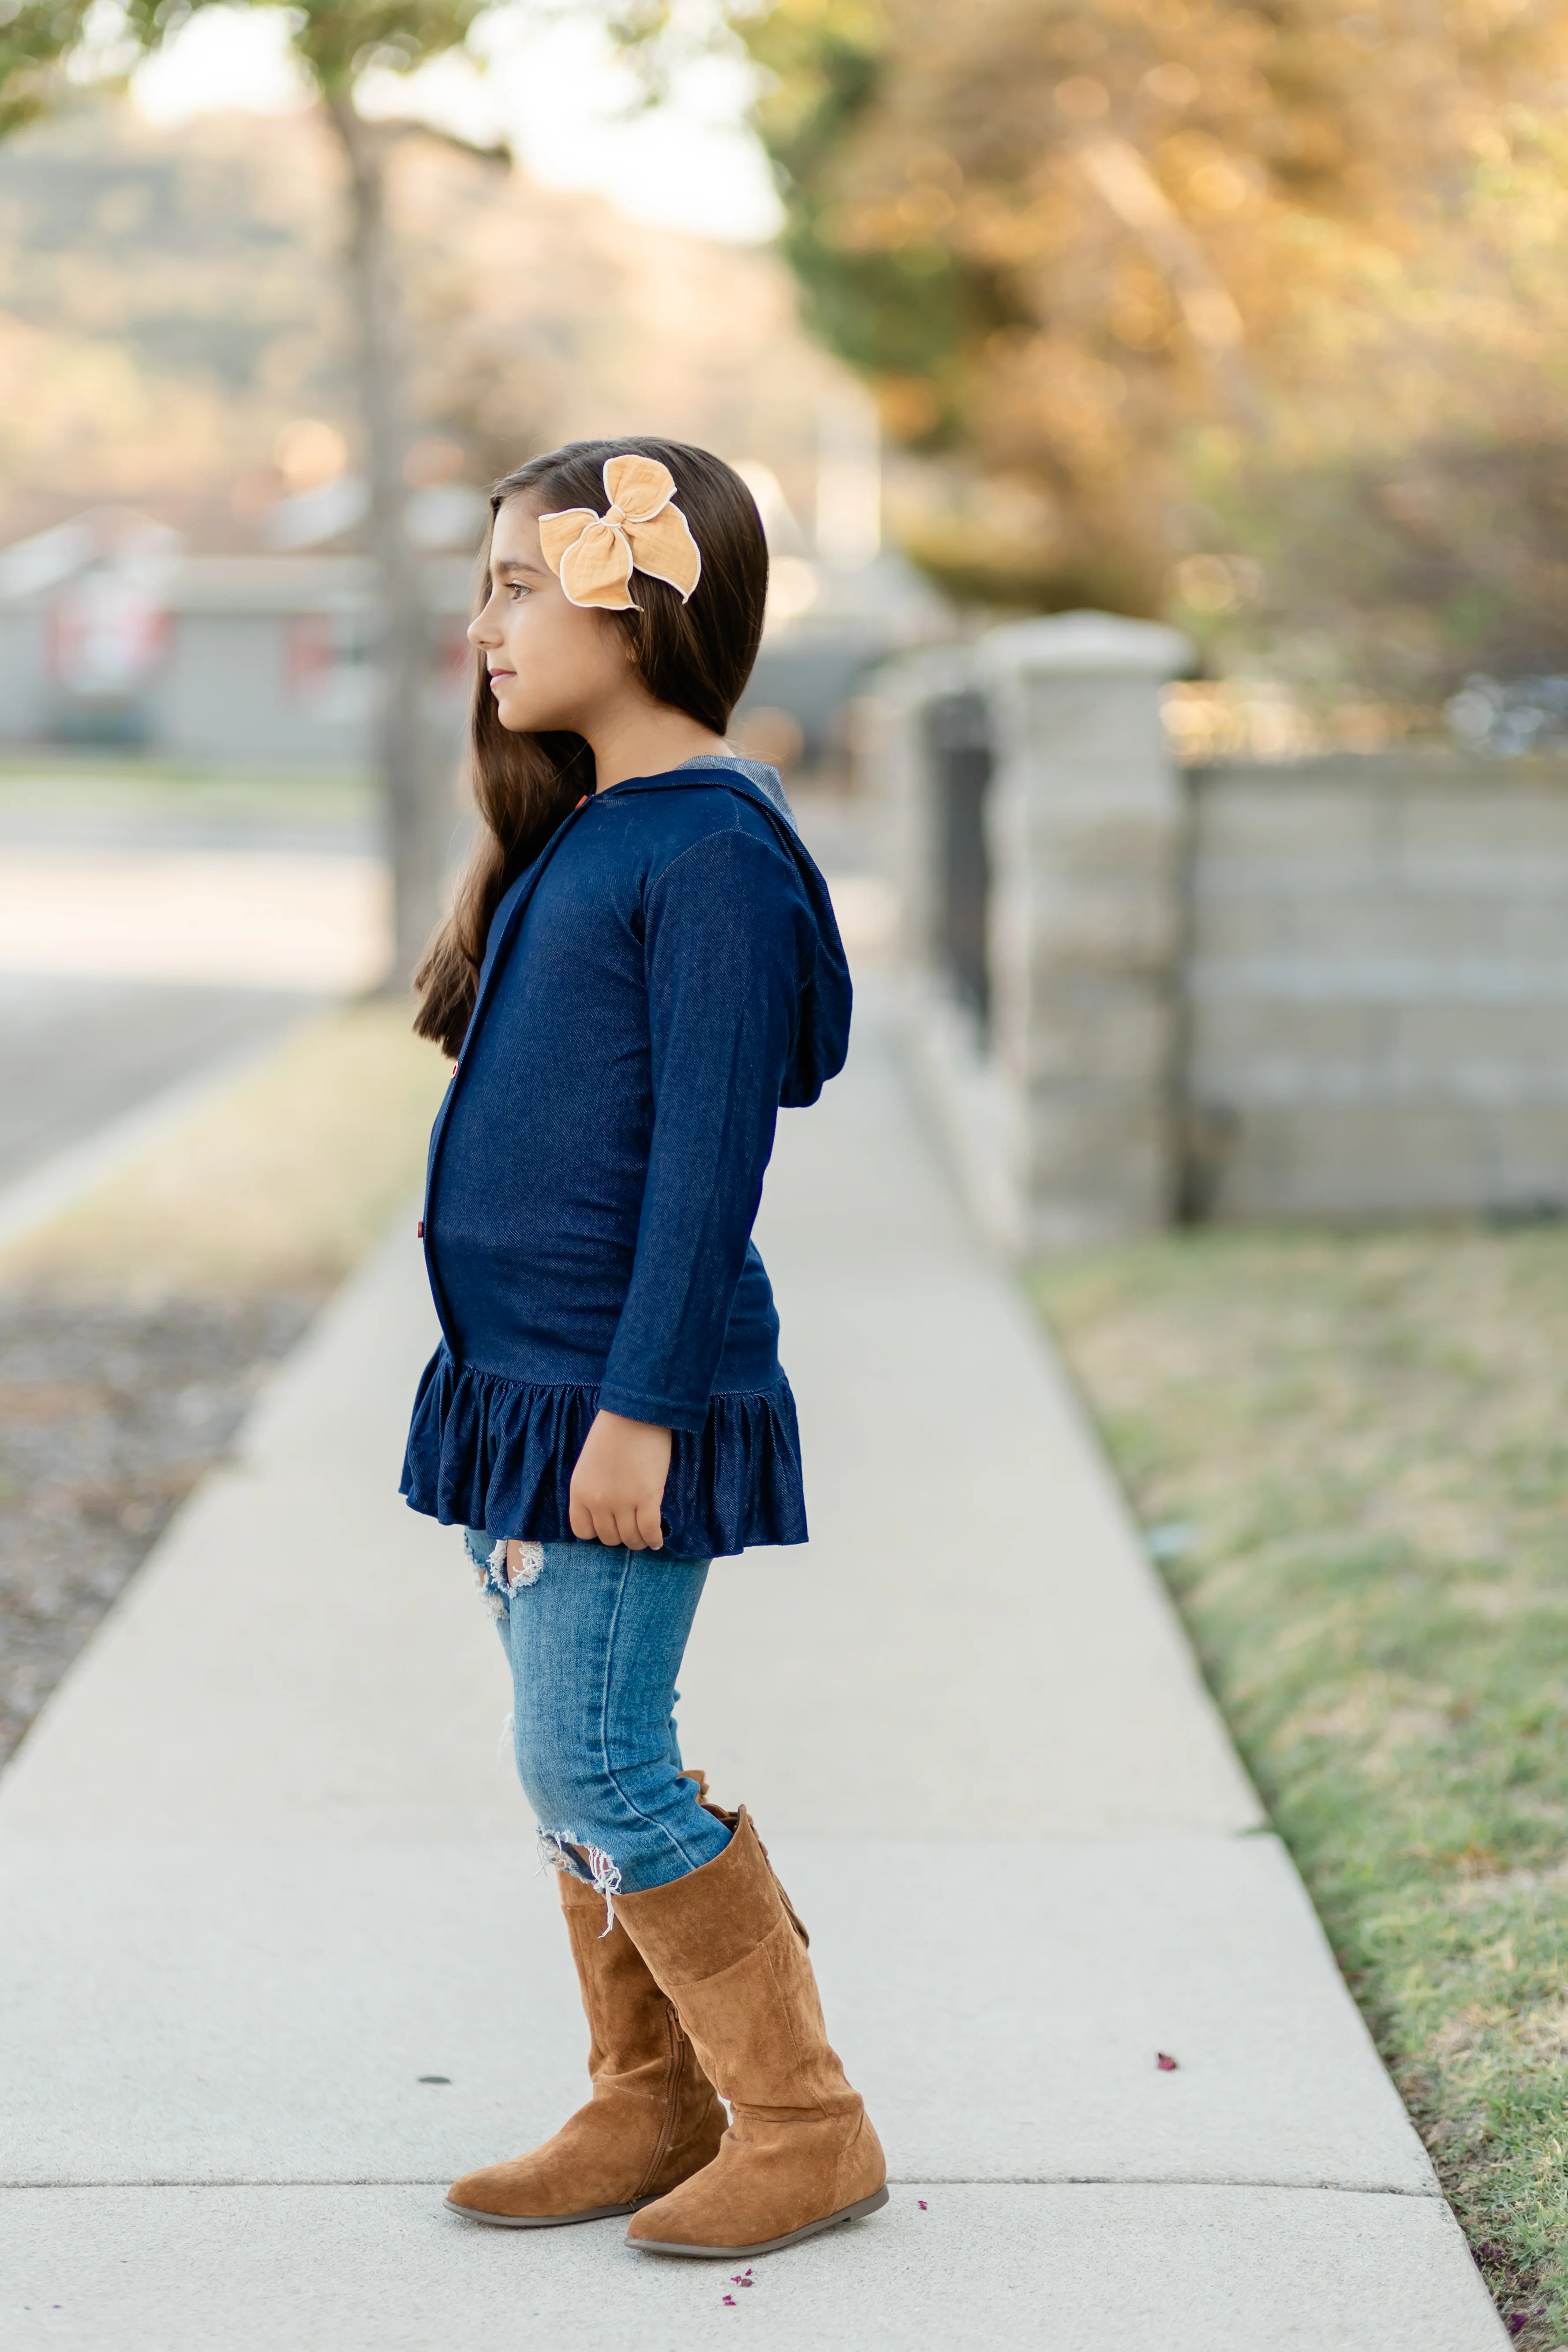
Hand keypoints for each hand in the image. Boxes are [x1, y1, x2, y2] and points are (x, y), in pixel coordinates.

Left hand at [568, 1411, 671, 1549]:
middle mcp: (598, 1502)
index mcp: (579, 1491)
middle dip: (620, 1536)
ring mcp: (623, 1502)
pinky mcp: (647, 1498)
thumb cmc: (613, 1431)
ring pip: (630, 1538)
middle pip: (609, 1537)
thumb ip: (593, 1488)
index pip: (582, 1531)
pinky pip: (650, 1530)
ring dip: (638, 1541)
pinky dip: (655, 1539)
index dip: (597, 1532)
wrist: (636, 1412)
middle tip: (631, 1529)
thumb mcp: (589, 1463)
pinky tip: (658, 1539)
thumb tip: (606, 1509)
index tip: (609, 1526)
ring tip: (646, 1536)